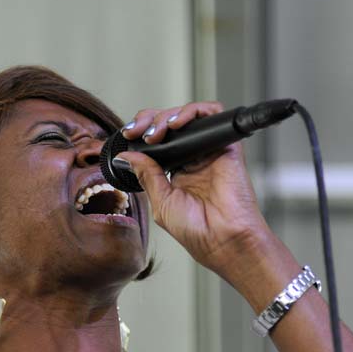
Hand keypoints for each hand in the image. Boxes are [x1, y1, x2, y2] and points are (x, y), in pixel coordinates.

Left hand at [117, 101, 269, 275]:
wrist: (223, 240)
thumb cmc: (198, 232)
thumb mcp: (161, 203)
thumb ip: (146, 175)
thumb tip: (127, 156)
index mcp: (177, 172)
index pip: (157, 141)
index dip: (140, 133)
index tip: (128, 137)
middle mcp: (193, 158)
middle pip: (169, 123)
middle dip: (148, 121)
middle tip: (136, 132)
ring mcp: (209, 150)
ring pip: (187, 115)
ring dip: (166, 116)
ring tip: (155, 132)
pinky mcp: (226, 144)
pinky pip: (212, 113)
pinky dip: (192, 111)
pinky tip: (176, 125)